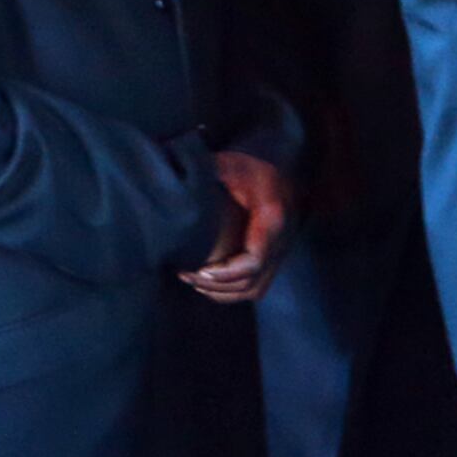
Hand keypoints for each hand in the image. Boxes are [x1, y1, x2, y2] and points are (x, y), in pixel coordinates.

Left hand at [182, 151, 292, 303]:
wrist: (281, 164)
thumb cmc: (252, 165)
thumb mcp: (230, 164)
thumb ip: (207, 174)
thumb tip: (175, 182)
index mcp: (271, 220)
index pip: (253, 261)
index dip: (225, 273)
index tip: (199, 271)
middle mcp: (280, 241)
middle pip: (251, 281)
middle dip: (216, 285)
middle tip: (186, 275)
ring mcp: (280, 251)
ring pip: (254, 289)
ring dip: (223, 292)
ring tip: (194, 282)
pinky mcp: (274, 257)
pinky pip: (257, 287)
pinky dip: (232, 292)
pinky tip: (209, 285)